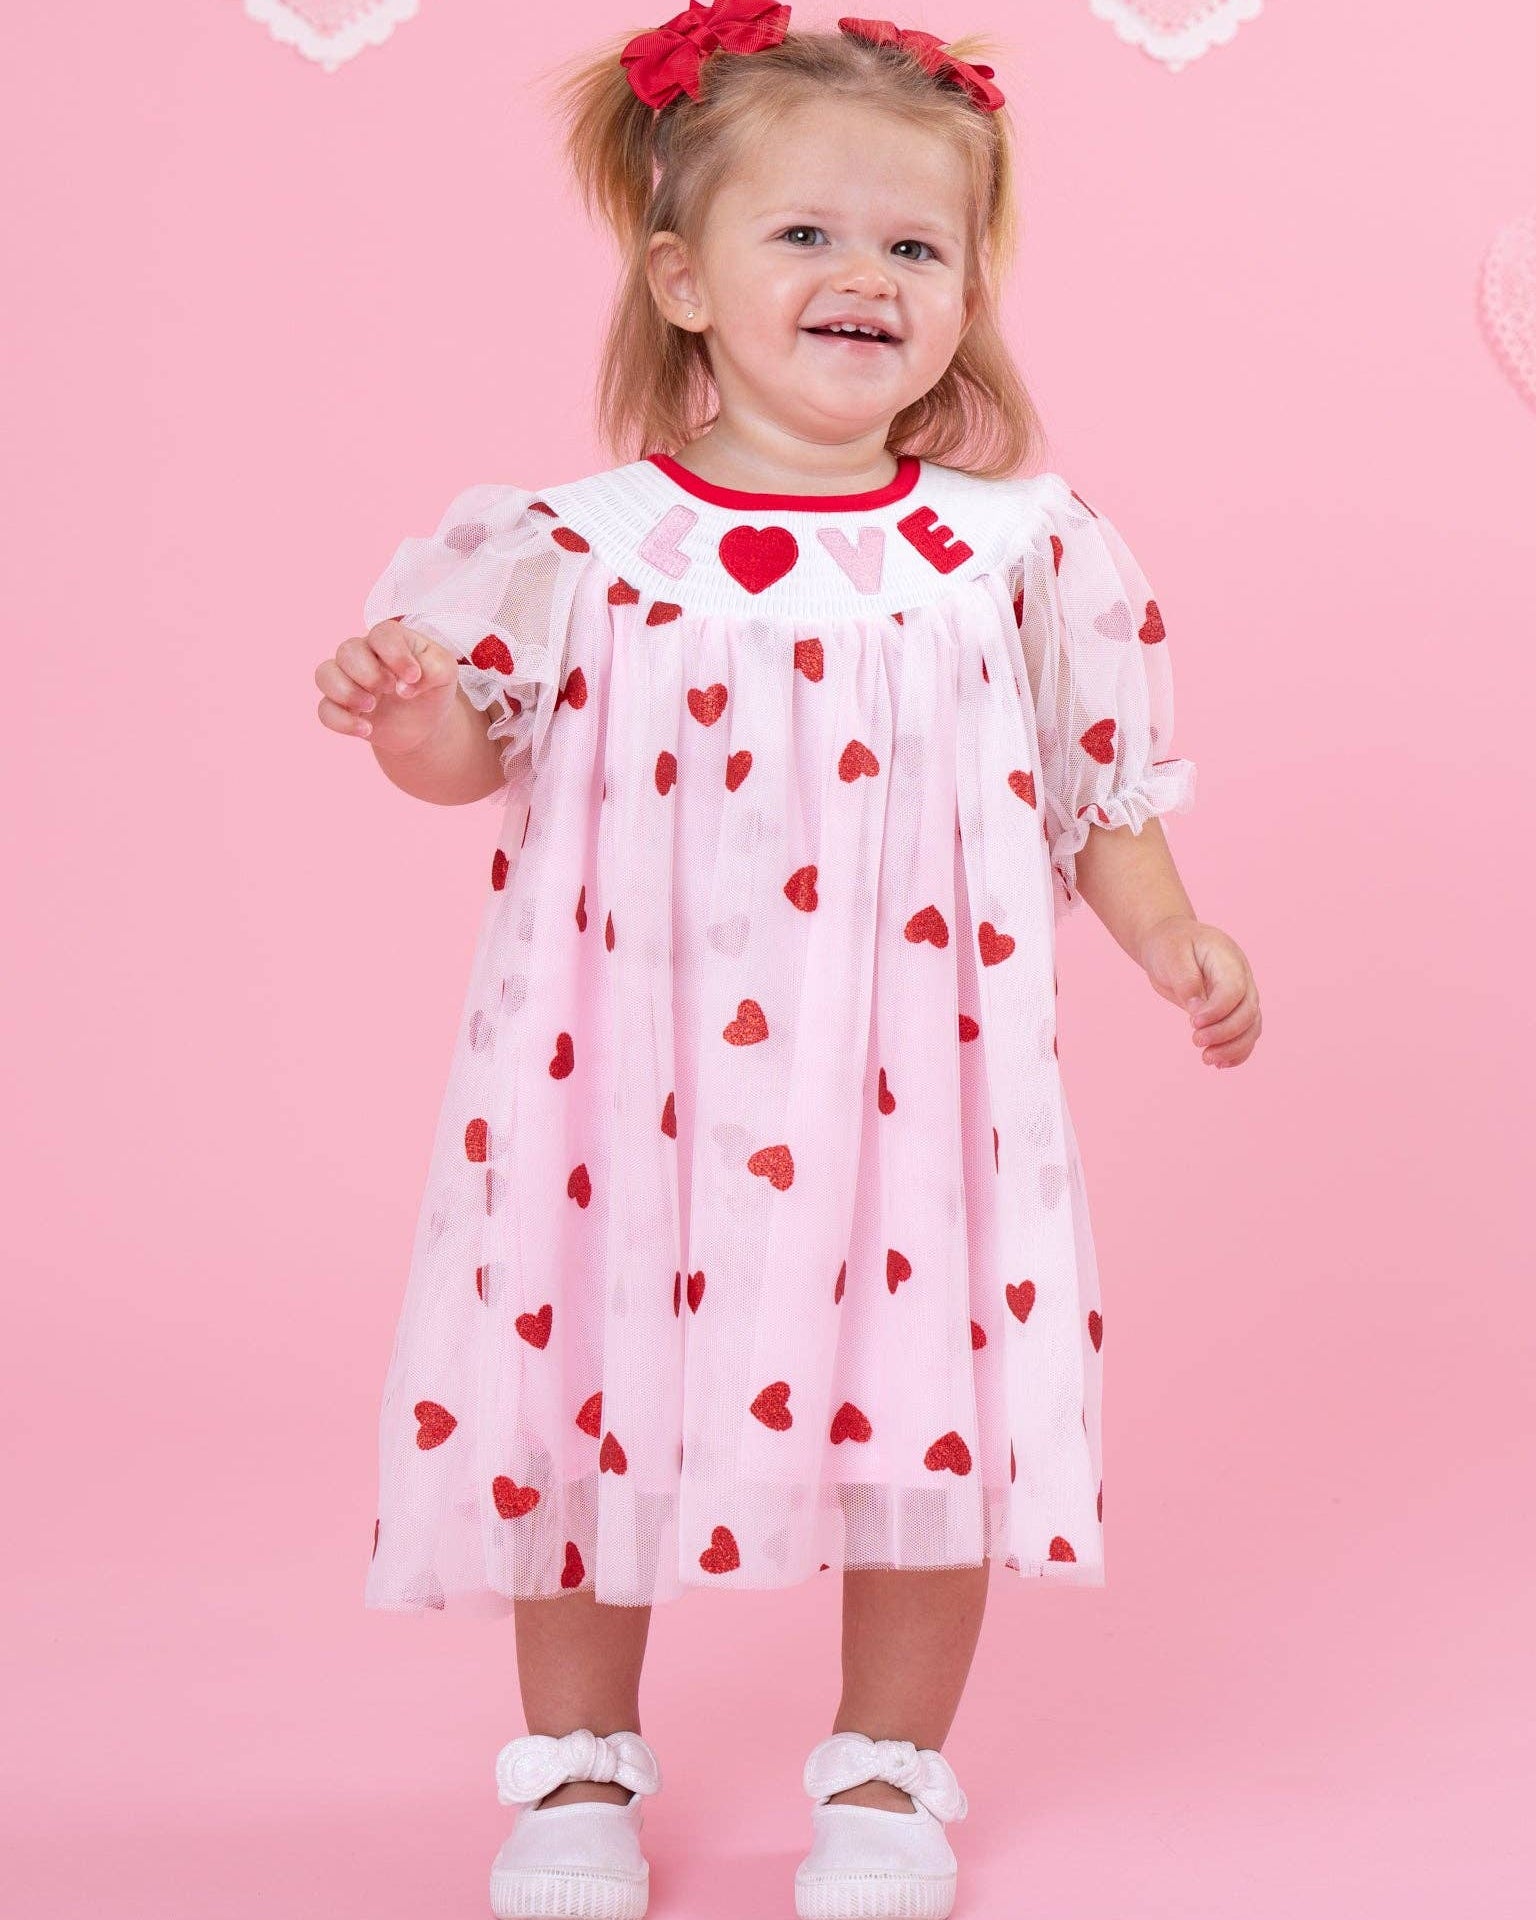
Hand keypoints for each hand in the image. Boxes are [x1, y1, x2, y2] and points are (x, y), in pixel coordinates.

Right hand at [315, 617, 461, 754]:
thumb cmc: (432, 686)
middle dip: (369, 673)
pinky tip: (366, 730)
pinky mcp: (341, 707)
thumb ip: (434, 669)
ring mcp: (348, 680)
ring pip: (324, 674)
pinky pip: (324, 710)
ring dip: (346, 692)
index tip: (414, 677)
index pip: (382, 635)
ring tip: (372, 706)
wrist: (424, 723)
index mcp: (390, 640)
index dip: (395, 655)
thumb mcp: (445, 673)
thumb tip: (405, 687)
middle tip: (390, 689)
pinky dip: (342, 721)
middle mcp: (363, 654)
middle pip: (347, 650)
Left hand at [1139, 915, 1260, 1070]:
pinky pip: (1246, 1034)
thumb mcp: (1171, 955)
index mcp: (1228, 958)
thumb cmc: (1170, 945)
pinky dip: (1237, 1051)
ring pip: (1252, 1027)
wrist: (1171, 943)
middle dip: (1225, 1033)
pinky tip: (1220, 1064)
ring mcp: (1241, 995)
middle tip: (1196, 1042)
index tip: (1193, 1022)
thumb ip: (1186, 980)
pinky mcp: (1234, 1010)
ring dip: (1234, 1048)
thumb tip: (1197, 1010)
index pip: (1234, 989)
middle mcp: (1242, 977)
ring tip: (1207, 1059)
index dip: (1218, 1010)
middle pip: (1248, 1011)